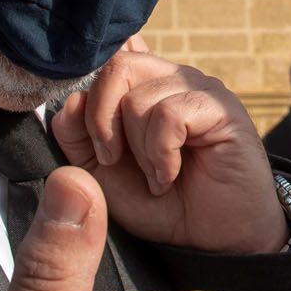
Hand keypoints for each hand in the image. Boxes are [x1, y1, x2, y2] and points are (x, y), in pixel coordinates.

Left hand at [55, 38, 285, 255]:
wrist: (211, 239)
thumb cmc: (159, 202)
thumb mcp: (102, 173)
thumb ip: (78, 136)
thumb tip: (69, 102)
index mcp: (141, 84)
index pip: (109, 51)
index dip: (87, 87)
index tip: (89, 135)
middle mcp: (169, 76)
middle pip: (116, 66)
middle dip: (102, 122)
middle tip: (115, 160)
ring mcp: (197, 88)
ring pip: (139, 97)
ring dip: (139, 150)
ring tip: (156, 175)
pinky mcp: (221, 107)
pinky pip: (169, 114)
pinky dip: (162, 154)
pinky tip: (170, 175)